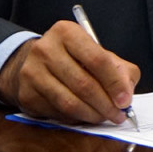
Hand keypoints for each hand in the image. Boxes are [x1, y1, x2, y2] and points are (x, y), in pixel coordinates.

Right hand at [0, 22, 139, 123]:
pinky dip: (76, 118)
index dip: (114, 83)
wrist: (33, 62)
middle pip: (83, 84)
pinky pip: (57, 112)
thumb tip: (126, 94)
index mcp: (67, 32)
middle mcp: (46, 49)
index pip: (97, 59)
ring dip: (92, 115)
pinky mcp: (26, 93)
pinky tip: (85, 116)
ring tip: (104, 117)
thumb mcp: (97, 53)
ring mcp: (32, 72)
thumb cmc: (73, 58)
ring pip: (69, 102)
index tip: (125, 100)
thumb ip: (120, 69)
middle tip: (118, 115)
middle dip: (105, 104)